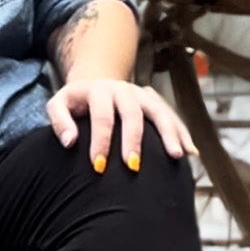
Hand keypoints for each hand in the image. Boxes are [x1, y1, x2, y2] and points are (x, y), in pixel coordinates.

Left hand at [45, 79, 197, 173]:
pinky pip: (172, 117)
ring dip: (169, 134)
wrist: (96, 84)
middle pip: (132, 114)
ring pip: (159, 112)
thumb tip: (70, 142)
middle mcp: (124, 90)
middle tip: (132, 167)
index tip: (98, 166)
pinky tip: (191, 153)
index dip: (101, 141)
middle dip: (133, 141)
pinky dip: (182, 133)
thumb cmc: (74, 103)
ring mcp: (143, 95)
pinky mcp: (155, 103)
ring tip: (176, 156)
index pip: (101, 116)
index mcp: (99, 90)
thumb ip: (59, 121)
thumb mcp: (58, 105)